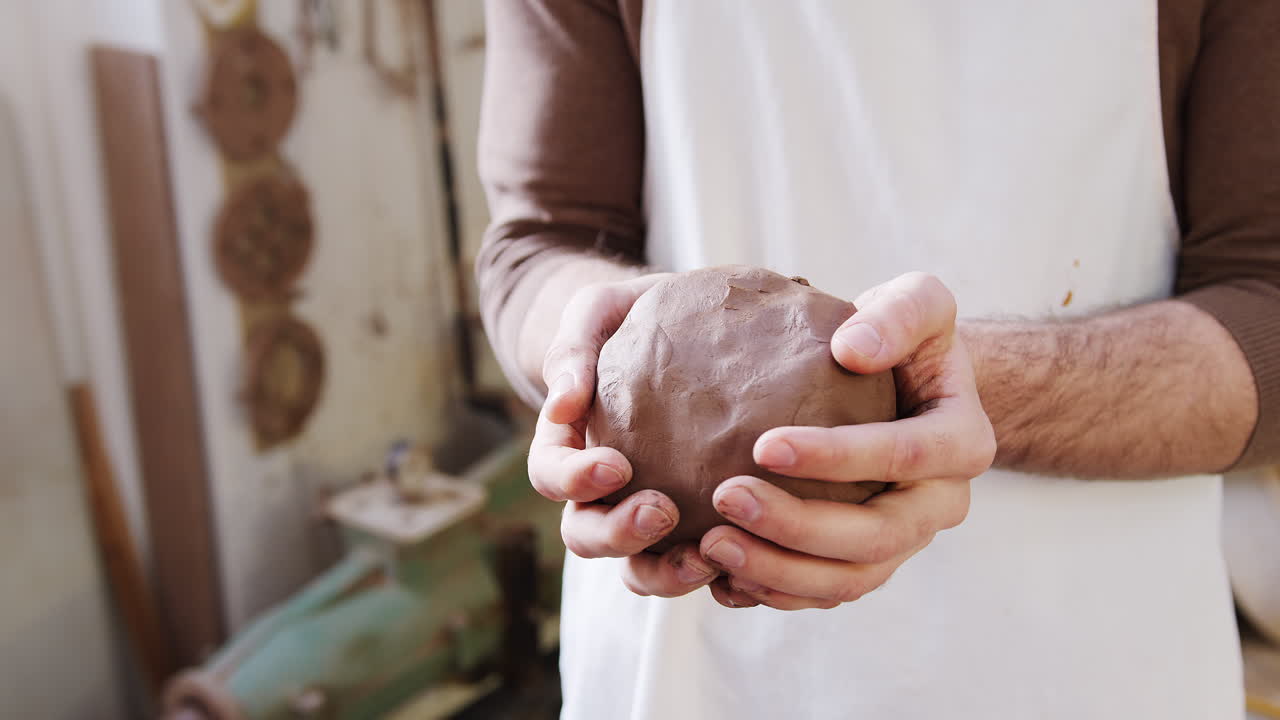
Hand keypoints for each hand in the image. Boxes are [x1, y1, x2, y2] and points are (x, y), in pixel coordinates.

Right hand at [528, 273, 722, 597]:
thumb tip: (562, 404)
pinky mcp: (698, 525)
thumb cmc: (635, 315)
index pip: (551, 475)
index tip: (616, 465)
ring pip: (638, 568)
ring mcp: (647, 513)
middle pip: (586, 535)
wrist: (687, 323)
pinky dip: (717, 577)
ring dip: (665, 572)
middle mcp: (601, 491)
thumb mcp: (598, 311)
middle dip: (618, 534)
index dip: (575, 480)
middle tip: (661, 512)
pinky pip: (697, 566)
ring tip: (708, 558)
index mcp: (568, 443)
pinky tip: (750, 563)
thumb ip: (572, 348)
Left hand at [701, 272, 995, 609]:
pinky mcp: (867, 563)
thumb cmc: (902, 336)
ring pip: (848, 580)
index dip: (836, 458)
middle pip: (876, 537)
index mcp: (963, 442)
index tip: (763, 445)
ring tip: (711, 544)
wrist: (901, 383)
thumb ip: (899, 313)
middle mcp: (941, 504)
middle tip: (725, 497)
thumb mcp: (917, 302)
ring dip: (777, 570)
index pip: (903, 457)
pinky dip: (774, 592)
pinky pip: (825, 594)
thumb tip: (852, 349)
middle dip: (797, 526)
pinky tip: (721, 576)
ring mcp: (906, 542)